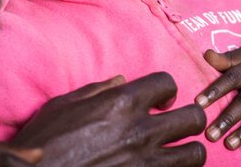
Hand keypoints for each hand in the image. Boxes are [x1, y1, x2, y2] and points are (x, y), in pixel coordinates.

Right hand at [12, 72, 206, 165]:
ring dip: (189, 152)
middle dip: (189, 119)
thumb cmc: (44, 143)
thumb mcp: (63, 105)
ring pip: (196, 154)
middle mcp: (139, 130)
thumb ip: (97, 90)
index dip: (168, 91)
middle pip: (194, 117)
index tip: (161, 102)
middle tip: (176, 127)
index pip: (167, 83)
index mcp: (120, 103)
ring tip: (178, 153)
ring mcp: (145, 162)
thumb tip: (122, 80)